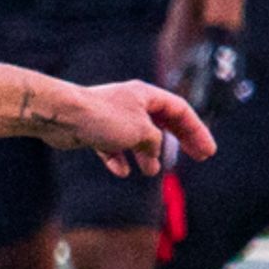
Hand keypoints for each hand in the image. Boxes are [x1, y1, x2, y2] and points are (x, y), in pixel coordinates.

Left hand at [49, 80, 216, 176]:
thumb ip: (155, 143)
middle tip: (198, 157)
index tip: (208, 152)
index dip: (197, 131)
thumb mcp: (141, 131)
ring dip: (147, 154)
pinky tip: (122, 171)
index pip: (181, 111)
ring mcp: (112, 117)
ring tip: (152, 171)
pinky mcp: (94, 130)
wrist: (61, 116)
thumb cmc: (103, 118)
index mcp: (147, 96)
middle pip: (163, 122)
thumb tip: (154, 156)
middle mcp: (131, 103)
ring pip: (137, 136)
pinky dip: (119, 158)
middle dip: (180, 140)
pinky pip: (112, 146)